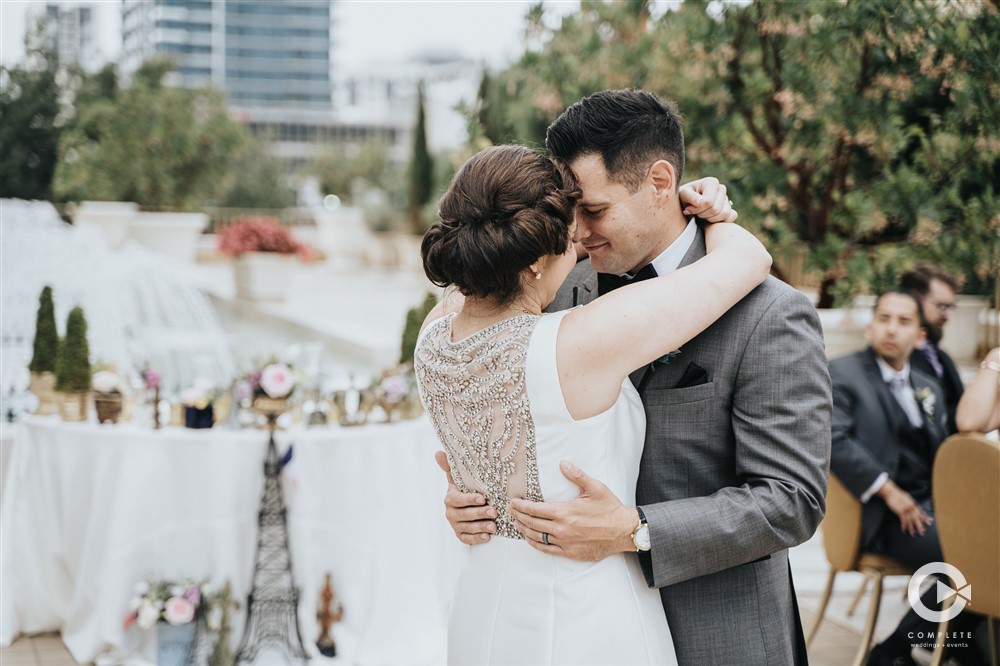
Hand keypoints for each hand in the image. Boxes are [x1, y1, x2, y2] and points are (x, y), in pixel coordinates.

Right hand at [436, 451, 495, 543]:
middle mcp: (451, 512)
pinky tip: (487, 537)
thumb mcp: (458, 478)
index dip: (469, 499)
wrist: (465, 505)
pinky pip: (467, 539)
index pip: (458, 499)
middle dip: (479, 514)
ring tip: (494, 526)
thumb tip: (439, 452)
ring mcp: (455, 525)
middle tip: (494, 512)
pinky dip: (477, 539)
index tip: (483, 498)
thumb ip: (450, 466)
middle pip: (464, 515)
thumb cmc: (464, 489)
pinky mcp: (460, 535)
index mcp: (450, 498)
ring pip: (467, 528)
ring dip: (480, 527)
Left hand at [508, 461, 636, 560]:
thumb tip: (562, 464)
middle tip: (509, 510)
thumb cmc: (610, 509)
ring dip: (524, 529)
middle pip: (531, 523)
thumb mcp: (595, 488)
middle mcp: (562, 529)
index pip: (534, 509)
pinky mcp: (570, 552)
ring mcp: (565, 543)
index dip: (520, 505)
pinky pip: (547, 549)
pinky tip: (530, 539)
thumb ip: (577, 475)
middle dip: (518, 516)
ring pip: (537, 537)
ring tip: (516, 523)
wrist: (624, 531)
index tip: (512, 502)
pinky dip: (535, 544)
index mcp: (565, 512)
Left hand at [679, 177, 736, 222]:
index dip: (697, 209)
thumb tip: (702, 202)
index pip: (708, 202)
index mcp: (712, 182)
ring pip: (725, 214)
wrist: (685, 205)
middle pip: (716, 209)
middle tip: (694, 213)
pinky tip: (709, 219)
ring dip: (710, 219)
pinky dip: (720, 221)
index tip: (687, 210)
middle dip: (702, 215)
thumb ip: (690, 197)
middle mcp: (722, 189)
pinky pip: (732, 216)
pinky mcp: (730, 208)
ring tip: (701, 215)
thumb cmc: (683, 198)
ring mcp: (727, 199)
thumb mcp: (682, 195)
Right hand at [878, 480, 932, 536]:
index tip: (929, 522)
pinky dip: (904, 526)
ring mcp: (906, 509)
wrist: (891, 492)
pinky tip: (904, 530)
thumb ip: (911, 503)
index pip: (921, 512)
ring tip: (913, 534)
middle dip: (920, 526)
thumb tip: (914, 507)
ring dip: (912, 528)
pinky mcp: (900, 511)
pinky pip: (903, 520)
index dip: (925, 518)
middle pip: (917, 518)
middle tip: (922, 532)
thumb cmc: (897, 495)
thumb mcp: (906, 498)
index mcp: (913, 504)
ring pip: (910, 521)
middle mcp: (911, 507)